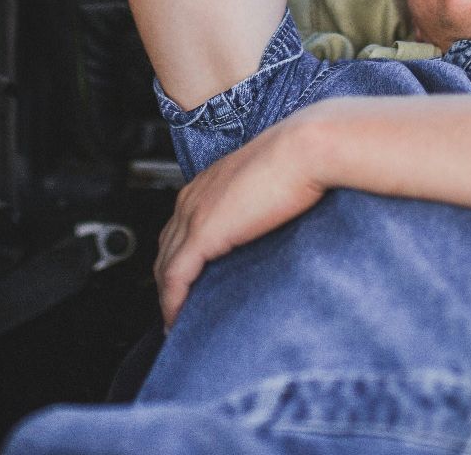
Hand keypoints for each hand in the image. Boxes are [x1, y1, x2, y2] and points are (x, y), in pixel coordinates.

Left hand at [154, 111, 331, 328]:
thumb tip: (269, 225)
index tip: (187, 283)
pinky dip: (172, 301)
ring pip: (165, 265)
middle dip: (167, 280)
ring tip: (175, 321)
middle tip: (176, 308)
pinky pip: (176, 276)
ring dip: (167, 296)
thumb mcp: (271, 184)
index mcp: (208, 184)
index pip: (179, 228)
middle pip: (166, 248)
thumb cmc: (301, 160)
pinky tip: (176, 319)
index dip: (178, 258)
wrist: (305, 149)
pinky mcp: (203, 233)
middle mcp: (193, 197)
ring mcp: (194, 214)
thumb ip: (259, 204)